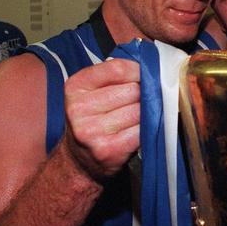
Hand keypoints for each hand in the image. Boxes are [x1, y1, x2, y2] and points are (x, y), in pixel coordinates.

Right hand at [63, 58, 140, 179]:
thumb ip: (115, 75)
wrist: (80, 162)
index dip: (139, 70)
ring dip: (148, 113)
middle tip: (145, 100)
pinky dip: (147, 130)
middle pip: (133, 90)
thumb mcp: (93, 92)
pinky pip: (141, 131)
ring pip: (140, 110)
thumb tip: (151, 64)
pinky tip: (141, 130)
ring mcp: (91, 130)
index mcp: (76, 86)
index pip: (118, 68)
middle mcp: (79, 108)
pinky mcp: (107, 150)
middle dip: (145, 94)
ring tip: (141, 117)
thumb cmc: (93, 121)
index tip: (147, 75)